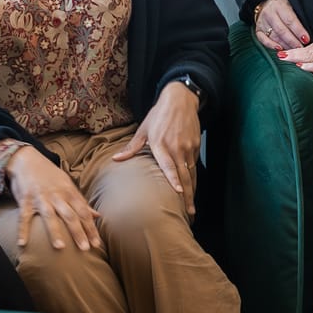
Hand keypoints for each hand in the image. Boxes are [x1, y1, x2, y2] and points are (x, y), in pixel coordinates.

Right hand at [5, 148, 102, 251]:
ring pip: (50, 217)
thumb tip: (98, 215)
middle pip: (70, 216)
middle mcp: (57, 196)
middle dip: (78, 232)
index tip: (96, 243)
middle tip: (85, 249)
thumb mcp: (68, 185)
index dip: (91, 228)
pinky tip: (23, 244)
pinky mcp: (25, 199)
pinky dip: (23, 230)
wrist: (27, 160)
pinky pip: (24, 217)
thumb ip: (81, 202)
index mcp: (69, 192)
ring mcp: (41, 198)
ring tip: (61, 248)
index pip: (83, 212)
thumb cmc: (50, 176)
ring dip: (55, 232)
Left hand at [114, 81, 200, 215]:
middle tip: (190, 213)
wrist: (180, 99)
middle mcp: (177, 148)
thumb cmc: (159, 115)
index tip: (179, 192)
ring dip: (192, 191)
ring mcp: (188, 147)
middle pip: (184, 176)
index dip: (174, 179)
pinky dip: (193, 178)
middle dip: (187, 196)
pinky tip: (192, 190)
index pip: (169, 166)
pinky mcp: (196, 146)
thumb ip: (132, 147)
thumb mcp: (143, 129)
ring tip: (191, 207)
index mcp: (161, 145)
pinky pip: (194, 165)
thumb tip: (116, 160)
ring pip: (191, 173)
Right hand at [254, 0, 309, 51]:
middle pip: (282, 30)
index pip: (290, 20)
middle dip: (293, 41)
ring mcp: (262, 22)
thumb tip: (306, 33)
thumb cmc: (282, 7)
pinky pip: (263, 40)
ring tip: (294, 51)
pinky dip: (271, 46)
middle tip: (301, 48)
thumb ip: (297, 18)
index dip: (299, 31)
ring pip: (274, 36)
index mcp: (279, 6)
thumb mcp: (291, 6)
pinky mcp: (258, 29)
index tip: (306, 39)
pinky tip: (279, 49)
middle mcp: (269, 14)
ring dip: (285, 45)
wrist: (266, 3)